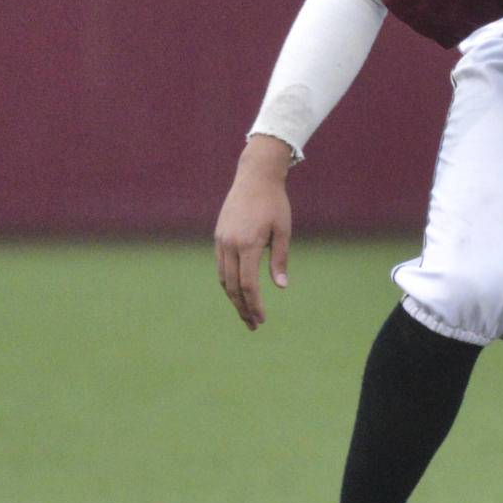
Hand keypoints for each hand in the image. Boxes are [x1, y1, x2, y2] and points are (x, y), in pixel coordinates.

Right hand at [214, 136, 293, 329]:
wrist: (255, 177)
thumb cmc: (274, 203)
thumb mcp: (283, 231)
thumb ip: (280, 259)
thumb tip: (281, 286)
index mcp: (248, 244)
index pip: (248, 284)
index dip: (254, 304)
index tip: (262, 319)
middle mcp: (230, 244)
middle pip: (232, 286)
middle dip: (242, 308)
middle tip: (254, 325)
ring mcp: (221, 240)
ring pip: (223, 278)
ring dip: (233, 298)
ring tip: (246, 313)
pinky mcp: (218, 236)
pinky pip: (221, 266)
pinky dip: (228, 282)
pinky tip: (238, 292)